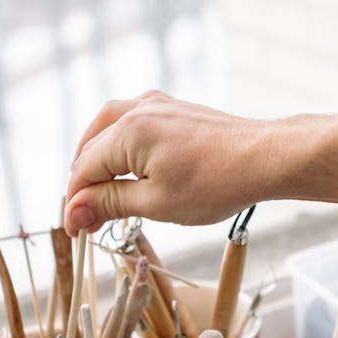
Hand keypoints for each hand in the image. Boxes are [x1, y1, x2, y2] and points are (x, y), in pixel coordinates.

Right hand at [64, 91, 337, 236]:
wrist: (265, 158)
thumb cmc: (216, 182)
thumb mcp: (156, 203)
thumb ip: (109, 204)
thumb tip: (72, 212)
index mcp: (126, 130)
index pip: (82, 169)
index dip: (75, 203)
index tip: (77, 232)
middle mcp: (137, 109)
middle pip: (91, 147)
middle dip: (86, 184)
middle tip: (90, 222)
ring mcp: (157, 104)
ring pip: (109, 131)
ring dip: (102, 164)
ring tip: (105, 198)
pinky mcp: (174, 109)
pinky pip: (133, 124)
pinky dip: (123, 150)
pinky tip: (132, 172)